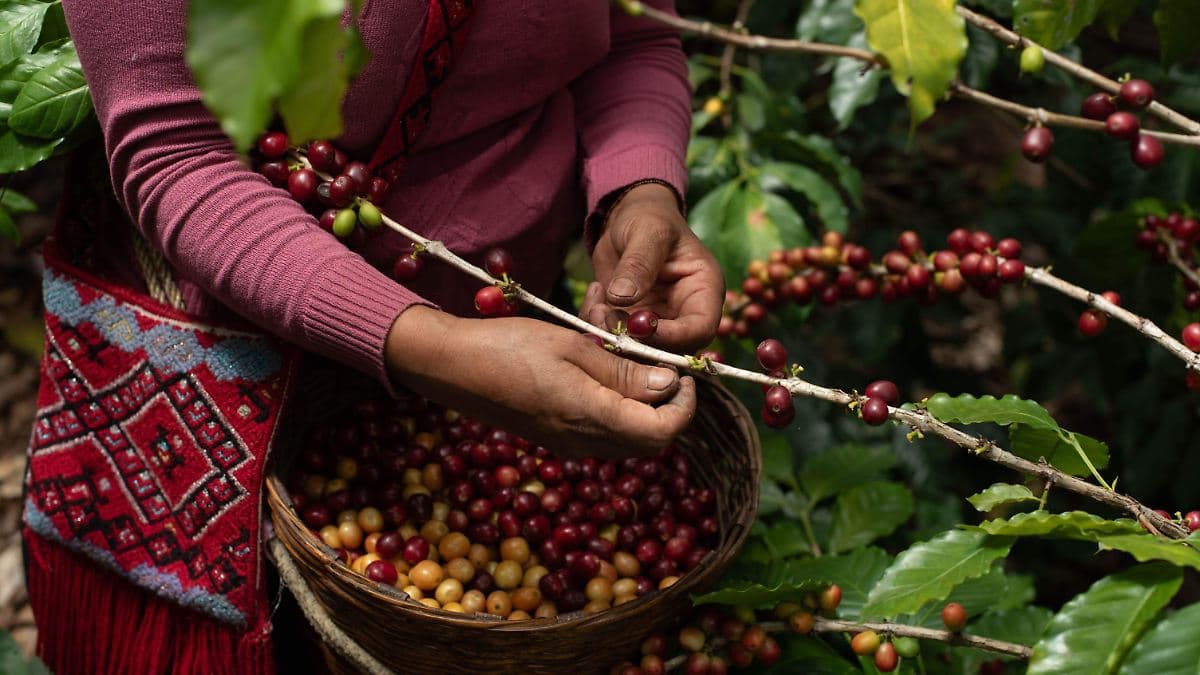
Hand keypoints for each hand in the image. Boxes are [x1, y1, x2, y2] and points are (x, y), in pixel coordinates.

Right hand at [385, 306, 696, 457]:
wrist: (452, 366)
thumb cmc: (510, 346)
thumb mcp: (574, 346)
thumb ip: (623, 371)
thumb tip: (669, 386)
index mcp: (590, 417)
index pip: (662, 432)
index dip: (684, 406)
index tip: (683, 373)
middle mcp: (582, 442)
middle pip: (650, 442)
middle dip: (669, 409)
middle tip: (664, 368)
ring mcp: (568, 445)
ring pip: (629, 440)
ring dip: (645, 410)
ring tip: (636, 367)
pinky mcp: (556, 438)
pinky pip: (604, 435)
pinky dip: (621, 412)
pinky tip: (607, 377)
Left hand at [581, 182, 724, 352]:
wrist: (628, 220)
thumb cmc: (650, 218)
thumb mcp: (647, 232)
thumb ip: (638, 263)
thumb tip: (621, 297)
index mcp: (703, 291)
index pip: (700, 328)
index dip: (674, 337)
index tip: (639, 328)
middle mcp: (684, 313)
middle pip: (670, 350)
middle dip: (635, 342)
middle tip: (606, 317)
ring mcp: (656, 322)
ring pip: (638, 349)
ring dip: (611, 335)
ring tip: (597, 304)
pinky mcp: (630, 324)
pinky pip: (614, 338)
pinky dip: (598, 326)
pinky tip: (594, 295)